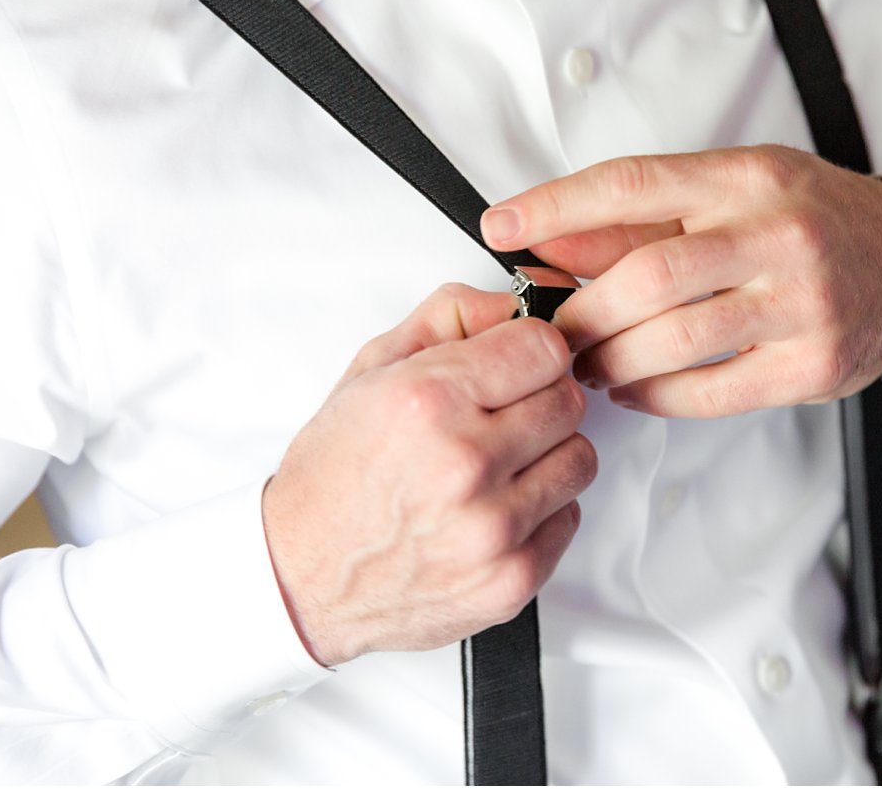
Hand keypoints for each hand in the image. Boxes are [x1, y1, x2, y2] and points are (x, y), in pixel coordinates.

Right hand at [261, 284, 594, 666]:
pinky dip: (541, 510)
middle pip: (567, 400)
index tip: (512, 365)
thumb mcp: (370, 371)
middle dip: (537, 400)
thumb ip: (447, 318)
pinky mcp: (512, 579)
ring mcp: (492, 527)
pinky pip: (569, 516)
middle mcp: (464, 464)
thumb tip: (515, 303)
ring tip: (495, 466)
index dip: (528, 351)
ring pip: (579, 458)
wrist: (303, 577)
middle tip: (497, 418)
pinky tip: (493, 508)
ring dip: (546, 456)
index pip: (545, 347)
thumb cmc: (334, 477)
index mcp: (428, 401)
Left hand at [480, 145, 881, 417]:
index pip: (633, 185)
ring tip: (587, 365)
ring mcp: (802, 302)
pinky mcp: (813, 364)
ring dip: (612, 360)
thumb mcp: (734, 191)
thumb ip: (644, 219)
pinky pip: (712, 390)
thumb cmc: (813, 220)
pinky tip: (635, 390)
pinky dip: (657, 396)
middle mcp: (777, 233)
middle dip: (581, 311)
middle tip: (551, 331)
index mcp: (748, 177)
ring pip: (675, 340)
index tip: (501, 227)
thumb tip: (550, 240)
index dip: (556, 207)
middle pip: (648, 276)